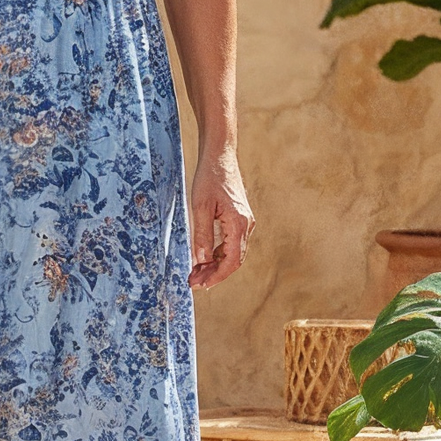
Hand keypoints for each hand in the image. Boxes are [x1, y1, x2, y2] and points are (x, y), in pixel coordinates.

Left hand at [188, 156, 253, 290]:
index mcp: (238, 224)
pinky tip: (204, 257)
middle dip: (214, 274)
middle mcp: (246, 225)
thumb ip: (201, 235)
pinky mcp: (240, 218)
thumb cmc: (209, 177)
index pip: (231, 261)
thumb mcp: (199, 207)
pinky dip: (219, 253)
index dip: (215, 276)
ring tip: (196, 272)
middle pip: (233, 260)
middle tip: (194, 282)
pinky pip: (232, 243)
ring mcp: (245, 222)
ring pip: (233, 253)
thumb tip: (200, 260)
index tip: (200, 284)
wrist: (220, 156)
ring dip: (216, 265)